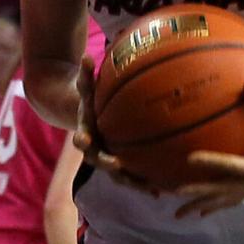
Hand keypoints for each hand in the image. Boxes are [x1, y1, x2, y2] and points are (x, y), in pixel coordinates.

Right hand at [71, 56, 158, 196]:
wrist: (88, 119)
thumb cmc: (90, 100)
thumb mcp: (85, 87)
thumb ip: (84, 74)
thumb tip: (86, 55)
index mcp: (84, 133)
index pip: (80, 138)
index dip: (82, 140)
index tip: (83, 140)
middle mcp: (95, 151)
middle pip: (100, 162)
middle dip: (108, 165)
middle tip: (117, 165)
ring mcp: (108, 160)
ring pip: (119, 175)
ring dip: (132, 181)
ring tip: (149, 187)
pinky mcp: (122, 167)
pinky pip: (134, 176)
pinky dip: (145, 182)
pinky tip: (163, 188)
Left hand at [173, 85, 243, 216]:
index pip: (233, 165)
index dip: (211, 162)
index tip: (190, 158)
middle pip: (224, 191)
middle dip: (198, 194)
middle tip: (174, 192)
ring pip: (225, 200)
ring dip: (203, 205)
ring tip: (179, 212)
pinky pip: (232, 199)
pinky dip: (216, 205)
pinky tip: (201, 211)